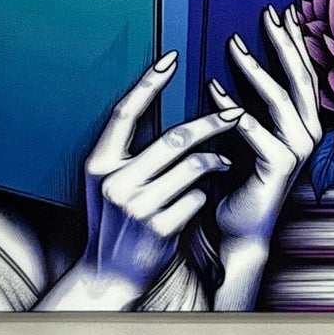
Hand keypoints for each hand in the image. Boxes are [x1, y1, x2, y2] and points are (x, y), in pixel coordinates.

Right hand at [48, 52, 240, 311]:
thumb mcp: (106, 183)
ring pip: (193, 167)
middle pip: (173, 138)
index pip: (125, 112)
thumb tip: (160, 110)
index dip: (148, 83)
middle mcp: (115, 182)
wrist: (108, 276)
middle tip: (235, 111)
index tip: (171, 58)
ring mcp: (137, 207)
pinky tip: (204, 197)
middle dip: (211, 122)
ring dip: (215, 160)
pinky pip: (197, 197)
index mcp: (98, 164)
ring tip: (223, 159)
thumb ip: (126, 153)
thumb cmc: (113, 222)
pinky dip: (205, 194)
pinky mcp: (160, 229)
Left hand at [210, 8, 321, 306]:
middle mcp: (309, 134)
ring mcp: (297, 151)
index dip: (297, 40)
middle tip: (268, 12)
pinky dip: (231, 105)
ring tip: (232, 43)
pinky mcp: (278, 167)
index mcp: (306, 123)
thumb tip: (238, 53)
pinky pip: (252, 127)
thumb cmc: (241, 177)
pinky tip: (212, 85)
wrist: (239, 228)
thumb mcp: (250, 132)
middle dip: (285, 43)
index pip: (305, 72)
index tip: (285, 9)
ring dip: (255, 68)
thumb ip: (253, 102)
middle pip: (300, 78)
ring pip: (278, 99)